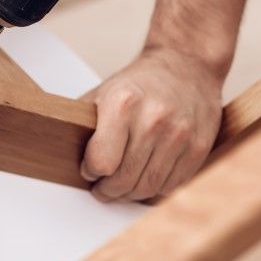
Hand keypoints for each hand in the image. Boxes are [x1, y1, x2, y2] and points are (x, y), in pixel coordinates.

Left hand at [80, 0, 252, 201]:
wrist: (187, 64)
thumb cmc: (140, 83)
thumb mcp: (104, 94)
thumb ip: (87, 125)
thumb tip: (61, 155)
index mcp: (124, 104)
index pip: (102, 161)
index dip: (91, 171)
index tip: (89, 170)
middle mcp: (154, 119)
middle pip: (125, 179)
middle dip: (108, 191)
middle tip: (102, 190)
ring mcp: (180, 134)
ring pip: (148, 187)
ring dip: (130, 195)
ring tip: (121, 188)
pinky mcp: (199, 147)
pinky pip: (172, 185)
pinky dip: (155, 190)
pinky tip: (145, 181)